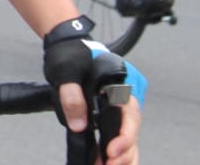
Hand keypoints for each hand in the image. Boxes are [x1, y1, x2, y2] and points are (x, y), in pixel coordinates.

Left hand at [42, 16, 145, 164]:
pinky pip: (116, 138)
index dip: (124, 137)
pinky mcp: (107, 117)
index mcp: (118, 86)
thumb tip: (78, 124)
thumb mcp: (67, 71)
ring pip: (128, 139)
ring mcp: (116, 109)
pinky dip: (113, 154)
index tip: (111, 151)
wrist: (67, 47)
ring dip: (121, 157)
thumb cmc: (71, 55)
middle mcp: (122, 99)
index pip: (130, 116)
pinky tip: (102, 163)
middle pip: (132, 132)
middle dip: (124, 153)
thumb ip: (72, 96)